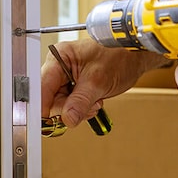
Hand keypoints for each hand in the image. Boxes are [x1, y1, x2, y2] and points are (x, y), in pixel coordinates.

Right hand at [41, 39, 169, 126]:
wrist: (135, 56)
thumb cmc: (119, 55)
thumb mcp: (98, 80)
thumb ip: (80, 101)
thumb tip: (67, 119)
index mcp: (59, 57)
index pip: (42, 86)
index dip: (43, 104)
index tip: (46, 122)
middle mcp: (58, 67)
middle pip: (49, 99)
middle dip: (68, 108)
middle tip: (88, 105)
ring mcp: (65, 78)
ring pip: (60, 105)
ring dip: (78, 109)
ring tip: (95, 100)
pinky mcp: (73, 86)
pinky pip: (70, 105)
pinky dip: (83, 108)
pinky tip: (94, 101)